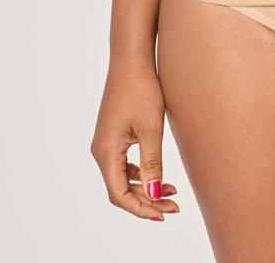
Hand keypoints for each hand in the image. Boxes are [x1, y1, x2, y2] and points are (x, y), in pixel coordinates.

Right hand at [90, 57, 180, 221]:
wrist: (131, 59)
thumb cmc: (142, 89)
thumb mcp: (151, 129)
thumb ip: (152, 165)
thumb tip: (154, 195)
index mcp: (106, 152)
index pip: (119, 195)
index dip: (141, 208)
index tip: (165, 214)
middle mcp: (100, 151)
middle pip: (120, 189)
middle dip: (146, 201)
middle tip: (174, 206)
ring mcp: (104, 143)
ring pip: (121, 178)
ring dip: (144, 189)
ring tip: (172, 193)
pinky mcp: (112, 135)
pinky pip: (122, 165)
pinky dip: (139, 175)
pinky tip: (157, 176)